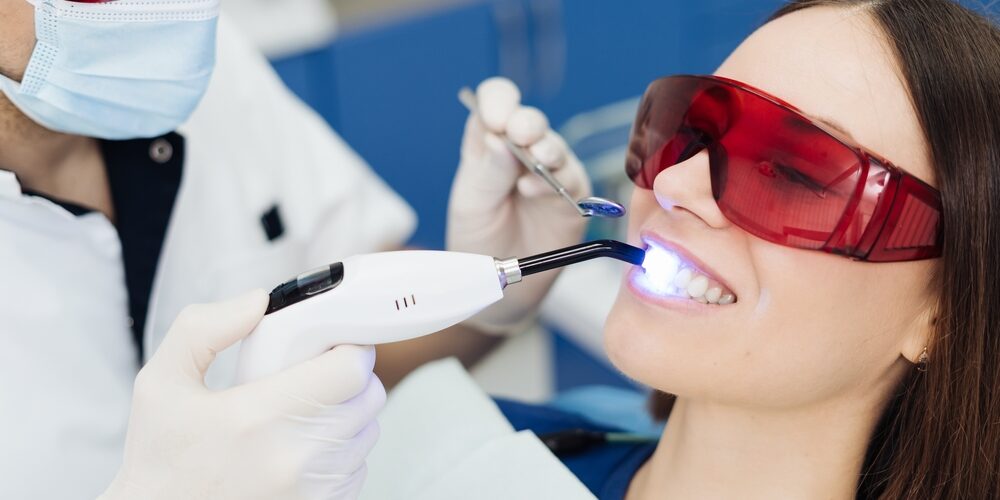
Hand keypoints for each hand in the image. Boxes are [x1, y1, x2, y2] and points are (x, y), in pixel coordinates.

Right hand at [99, 290, 383, 499]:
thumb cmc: (160, 459)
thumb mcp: (161, 384)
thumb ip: (203, 329)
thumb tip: (257, 302)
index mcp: (258, 417)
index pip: (350, 370)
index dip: (348, 348)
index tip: (329, 344)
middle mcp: (294, 457)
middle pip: (370, 398)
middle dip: (350, 376)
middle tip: (316, 374)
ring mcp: (311, 489)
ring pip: (368, 432)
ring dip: (348, 414)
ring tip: (304, 412)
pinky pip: (358, 468)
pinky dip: (341, 452)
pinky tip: (302, 447)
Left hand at [448, 77, 590, 333]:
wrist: (502, 287)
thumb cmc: (479, 240)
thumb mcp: (471, 205)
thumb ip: (486, 172)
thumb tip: (498, 137)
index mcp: (489, 144)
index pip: (496, 103)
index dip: (499, 101)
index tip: (497, 118)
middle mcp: (521, 152)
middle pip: (529, 121)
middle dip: (526, 123)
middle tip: (520, 134)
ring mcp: (549, 173)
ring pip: (554, 147)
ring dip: (546, 149)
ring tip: (536, 160)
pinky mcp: (572, 197)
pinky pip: (571, 179)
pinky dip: (556, 181)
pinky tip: (537, 189)